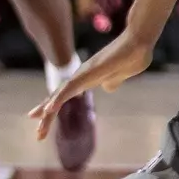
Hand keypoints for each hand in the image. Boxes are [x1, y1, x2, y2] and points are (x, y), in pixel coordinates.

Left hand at [29, 30, 153, 138]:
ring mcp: (83, 74)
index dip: (54, 105)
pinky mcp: (87, 72)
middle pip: (59, 97)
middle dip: (47, 115)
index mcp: (89, 79)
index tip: (42, 117)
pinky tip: (48, 110)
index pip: (66, 95)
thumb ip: (113, 81)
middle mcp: (82, 76)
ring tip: (39, 128)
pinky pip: (69, 88)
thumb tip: (108, 87)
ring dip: (48, 112)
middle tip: (38, 135)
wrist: (139, 43)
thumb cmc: (133, 56)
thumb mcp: (121, 76)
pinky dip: (58, 99)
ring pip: (60, 95)